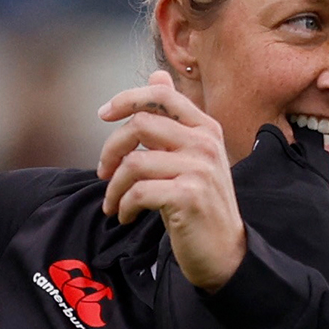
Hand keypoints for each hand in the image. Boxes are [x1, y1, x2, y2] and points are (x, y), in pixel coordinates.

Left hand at [97, 72, 246, 291]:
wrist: (225, 253)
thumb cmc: (202, 205)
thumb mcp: (191, 156)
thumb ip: (174, 119)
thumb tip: (157, 75)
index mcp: (206, 128)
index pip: (161, 96)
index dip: (127, 99)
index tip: (104, 114)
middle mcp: (205, 143)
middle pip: (140, 124)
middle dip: (111, 148)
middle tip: (103, 172)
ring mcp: (199, 169)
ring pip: (134, 162)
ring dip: (114, 186)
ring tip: (114, 203)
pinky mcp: (188, 196)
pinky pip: (138, 191)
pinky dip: (123, 205)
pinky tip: (125, 215)